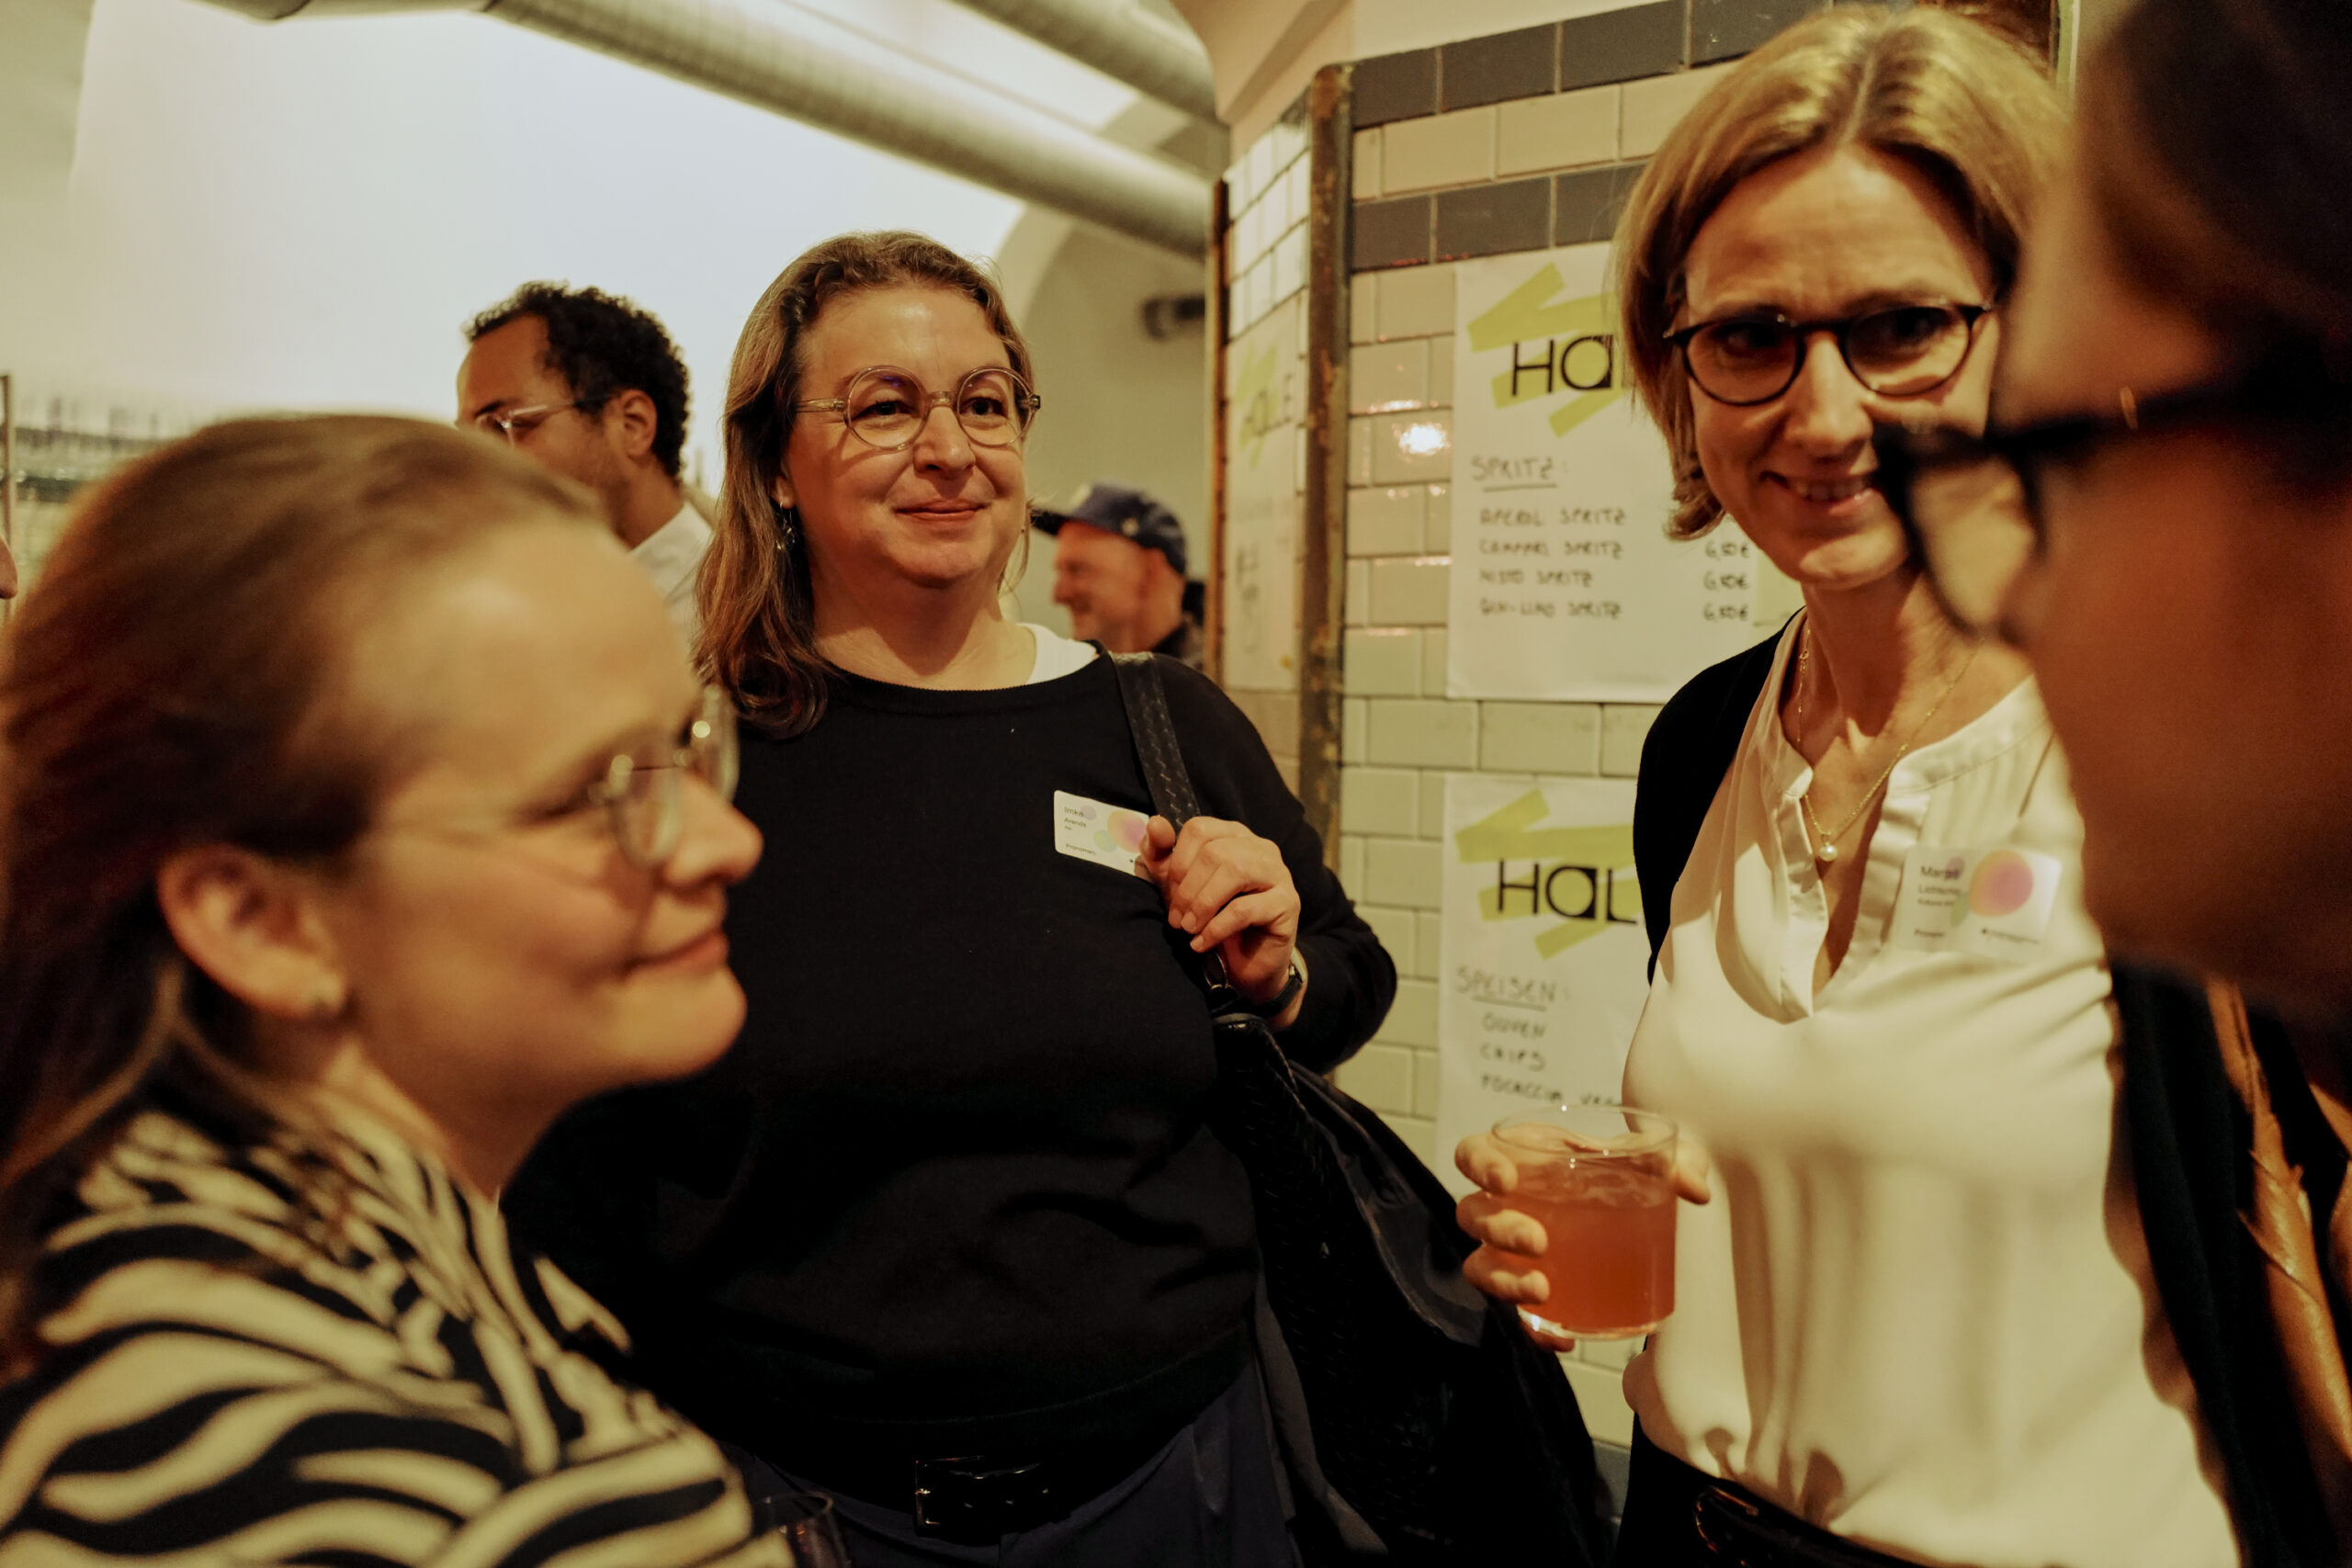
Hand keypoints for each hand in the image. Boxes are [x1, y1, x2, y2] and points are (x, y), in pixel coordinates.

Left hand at [1138, 815, 1302, 1023]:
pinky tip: (1201, 943)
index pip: (1200, 829)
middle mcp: (1261, 847)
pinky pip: (1246, 909)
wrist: (1245, 963)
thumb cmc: (1212, 917)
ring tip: (1189, 928)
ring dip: (1203, 905)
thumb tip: (1155, 822)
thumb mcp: (1177, 886)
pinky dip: (1216, 928)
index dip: (1178, 862)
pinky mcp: (1288, 904)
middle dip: (1188, 890)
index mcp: (1234, 835)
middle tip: (1177, 920)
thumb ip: (1161, 854)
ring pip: (1235, 872)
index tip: (1170, 894)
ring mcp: (1279, 873)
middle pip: (1215, 852)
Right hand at [1453, 1129, 1712, 1351]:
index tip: (1506, 1180)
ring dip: (1503, 1279)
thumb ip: (1676, 1161)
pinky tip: (1564, 1335)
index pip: (1473, 1154)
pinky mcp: (1531, 1290)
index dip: (1478, 1164)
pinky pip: (1519, 1317)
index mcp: (1524, 1160)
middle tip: (1539, 1242)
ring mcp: (1513, 1252)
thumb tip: (1695, 1189)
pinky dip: (1537, 1330)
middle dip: (1499, 1229)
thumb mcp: (1649, 1159)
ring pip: (1480, 1266)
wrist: (1630, 1214)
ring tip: (1541, 1289)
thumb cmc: (1621, 1173)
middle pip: (1472, 1214)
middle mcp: (1508, 1205)